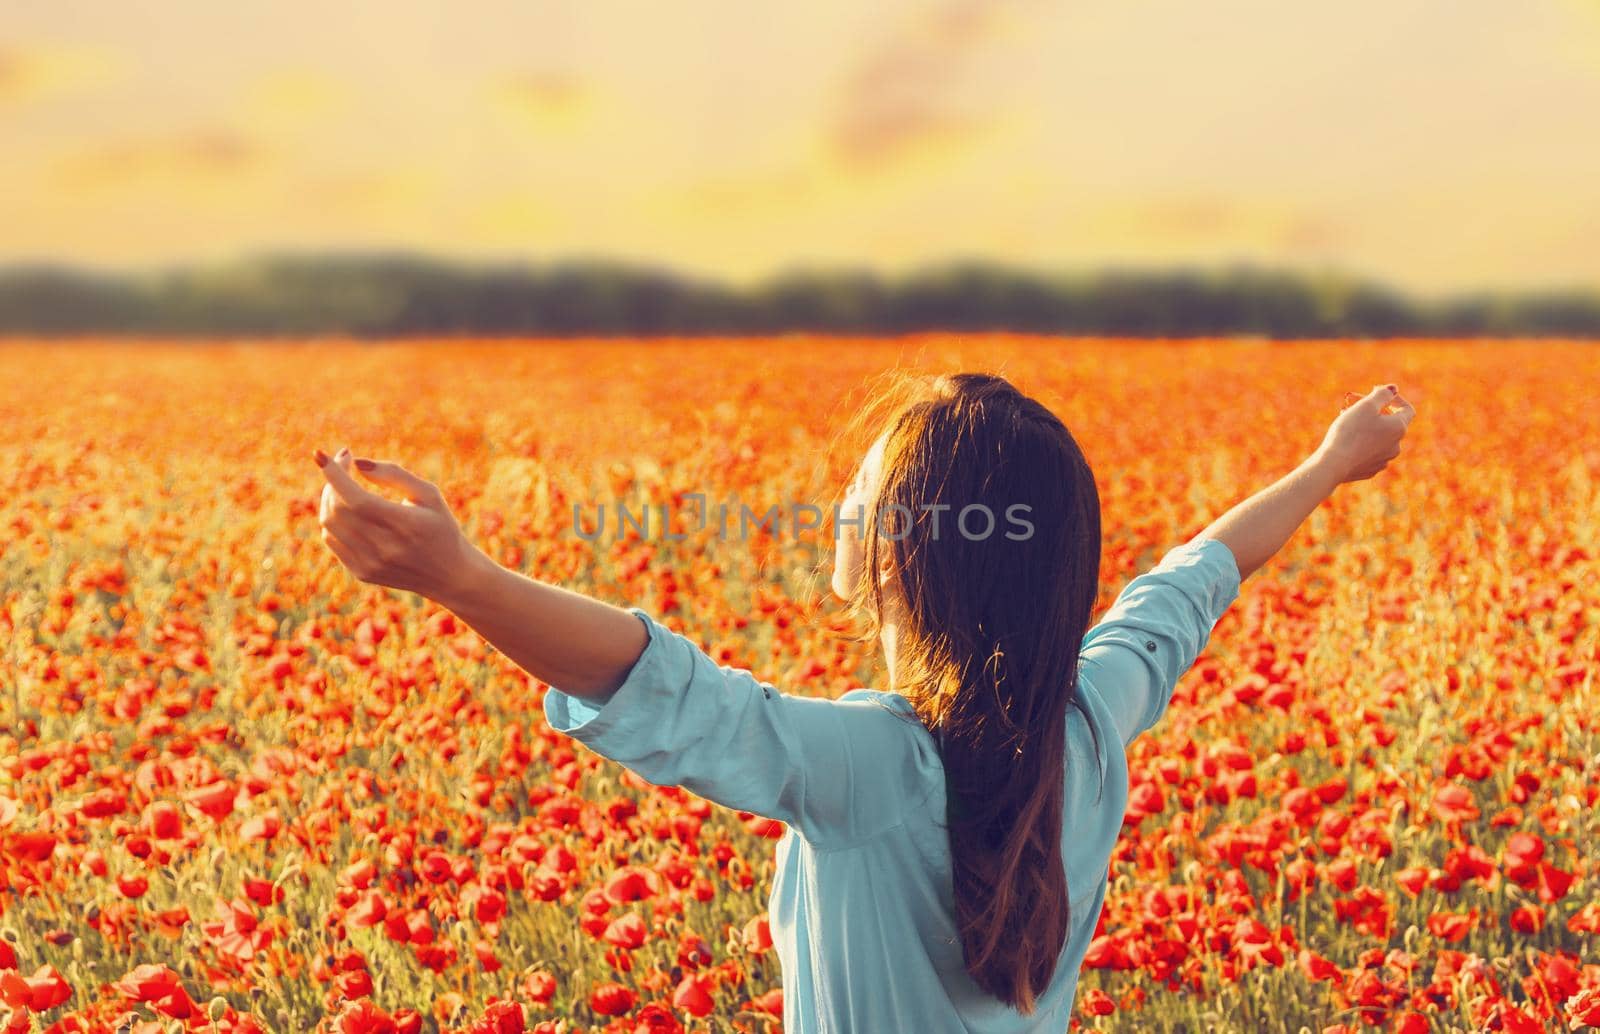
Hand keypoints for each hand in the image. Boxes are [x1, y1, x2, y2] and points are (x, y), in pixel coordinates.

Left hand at [313, 446, 480, 599]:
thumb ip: (395, 474)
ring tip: (344, 487)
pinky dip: (332, 519)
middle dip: (333, 481)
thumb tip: (358, 463)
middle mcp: (385, 547)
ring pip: (329, 523)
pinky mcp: (362, 573)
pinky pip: (331, 540)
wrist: (450, 576)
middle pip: (338, 508)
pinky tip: (348, 511)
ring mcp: (370, 563)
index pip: (356, 498)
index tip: (321, 454)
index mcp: (405, 525)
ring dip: (329, 498)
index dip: (333, 474)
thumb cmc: (440, 527)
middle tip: (345, 466)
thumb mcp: (429, 494)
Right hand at [1315, 384, 1415, 483]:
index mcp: (1398, 428)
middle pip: (1390, 423)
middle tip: (1352, 404)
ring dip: (1367, 427)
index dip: (1394, 398)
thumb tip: (1393, 389)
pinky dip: (1361, 444)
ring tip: (1346, 421)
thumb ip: (1382, 394)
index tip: (1376, 392)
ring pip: (1379, 438)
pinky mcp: (1370, 470)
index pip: (1407, 409)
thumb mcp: (1366, 405)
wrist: (1334, 464)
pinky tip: (1346, 441)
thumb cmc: (1350, 432)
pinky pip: (1369, 453)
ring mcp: (1384, 460)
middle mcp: (1396, 445)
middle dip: (1374, 411)